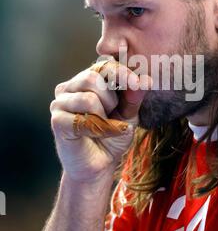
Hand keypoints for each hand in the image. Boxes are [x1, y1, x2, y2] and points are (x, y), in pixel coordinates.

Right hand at [50, 60, 151, 182]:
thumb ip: (134, 97)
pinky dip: (97, 128)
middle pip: (91, 77)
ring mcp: (60, 103)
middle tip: (113, 114)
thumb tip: (146, 81)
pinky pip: (80, 117)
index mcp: (86, 80)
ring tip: (104, 126)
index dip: (121, 72)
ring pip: (87, 98)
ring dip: (104, 116)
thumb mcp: (129, 115)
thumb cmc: (113, 136)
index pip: (102, 65)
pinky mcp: (57, 121)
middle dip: (110, 98)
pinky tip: (97, 134)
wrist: (100, 165)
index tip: (137, 83)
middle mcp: (70, 87)